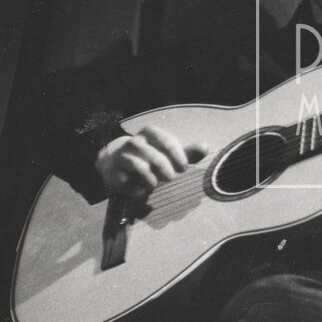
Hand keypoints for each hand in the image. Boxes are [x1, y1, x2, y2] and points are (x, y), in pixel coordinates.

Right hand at [95, 126, 209, 197]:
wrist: (119, 165)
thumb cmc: (151, 158)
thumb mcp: (170, 154)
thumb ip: (188, 152)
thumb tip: (206, 147)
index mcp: (150, 132)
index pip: (167, 141)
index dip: (178, 156)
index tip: (183, 168)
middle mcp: (135, 142)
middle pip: (156, 158)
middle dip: (167, 171)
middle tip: (170, 178)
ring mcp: (123, 156)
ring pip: (142, 168)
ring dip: (153, 180)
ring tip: (156, 183)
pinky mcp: (115, 172)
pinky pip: (129, 181)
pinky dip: (139, 187)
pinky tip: (143, 189)